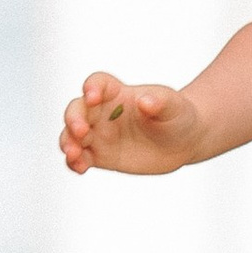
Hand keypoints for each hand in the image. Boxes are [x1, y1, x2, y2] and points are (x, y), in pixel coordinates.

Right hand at [59, 72, 204, 176]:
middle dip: (73, 119)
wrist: (184, 141)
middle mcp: (103, 112)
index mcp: (118, 94)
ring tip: (74, 154)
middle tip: (81, 131)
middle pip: (77, 109)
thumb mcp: (174, 106)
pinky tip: (79, 168)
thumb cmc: (178, 116)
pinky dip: (74, 163)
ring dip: (67, 143)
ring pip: (72, 135)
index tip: (93, 97)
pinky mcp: (101, 156)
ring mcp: (100, 135)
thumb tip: (145, 101)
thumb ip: (159, 102)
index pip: (98, 83)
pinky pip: (80, 158)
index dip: (91, 87)